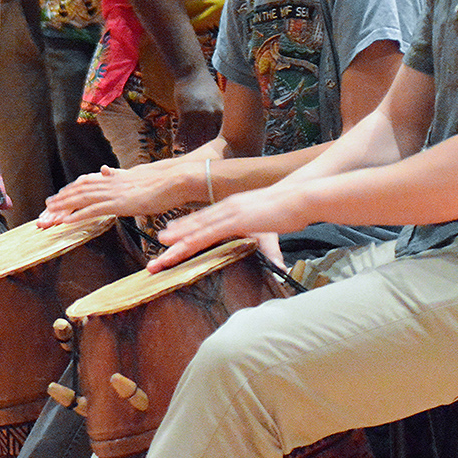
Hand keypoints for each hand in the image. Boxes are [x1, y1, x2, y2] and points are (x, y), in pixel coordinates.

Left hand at [38, 160, 193, 226]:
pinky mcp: (119, 204)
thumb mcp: (136, 175)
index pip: (87, 182)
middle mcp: (110, 184)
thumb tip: (108, 170)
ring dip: (64, 206)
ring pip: (82, 199)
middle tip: (47, 205)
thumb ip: (120, 175)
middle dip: (62, 198)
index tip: (60, 194)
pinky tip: (66, 221)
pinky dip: (77, 216)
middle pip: (80, 190)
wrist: (176, 179)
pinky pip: (93, 211)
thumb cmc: (162, 180)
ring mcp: (113, 193)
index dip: (72, 189)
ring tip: (50, 212)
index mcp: (114, 178)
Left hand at [151, 185, 309, 270]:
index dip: (183, 230)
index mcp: (231, 208)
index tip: (167, 238)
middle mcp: (225, 208)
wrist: (301, 196)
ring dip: (177, 242)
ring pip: (197, 230)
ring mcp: (229, 213)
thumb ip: (263, 242)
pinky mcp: (237, 219)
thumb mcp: (269, 228)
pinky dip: (193, 239)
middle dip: (173, 240)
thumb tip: (270, 261)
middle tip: (155, 256)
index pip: (202, 220)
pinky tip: (180, 245)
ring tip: (160, 249)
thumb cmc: (289, 210)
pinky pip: (210, 232)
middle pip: (194, 226)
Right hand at [173, 70, 224, 151]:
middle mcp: (213, 114)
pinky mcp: (186, 111)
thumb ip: (219, 116)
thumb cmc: (205, 88)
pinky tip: (177, 145)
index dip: (220, 147)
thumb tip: (223, 131)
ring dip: (190, 147)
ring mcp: (199, 113)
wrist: (191, 73)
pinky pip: (183, 130)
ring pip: (195, 136)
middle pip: (210, 138)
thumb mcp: (217, 100)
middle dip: (206, 151)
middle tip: (202, 162)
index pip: (223, 134)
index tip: (218, 158)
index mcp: (223, 112)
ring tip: (187, 158)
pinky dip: (180, 139)